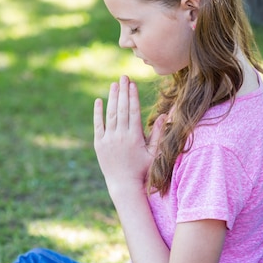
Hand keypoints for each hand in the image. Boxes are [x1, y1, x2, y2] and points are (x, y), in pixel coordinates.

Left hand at [93, 75, 165, 192]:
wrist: (123, 185)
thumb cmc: (143, 169)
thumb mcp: (154, 152)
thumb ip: (158, 133)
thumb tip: (164, 115)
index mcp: (135, 137)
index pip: (133, 111)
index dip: (133, 96)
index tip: (133, 83)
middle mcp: (120, 136)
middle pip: (122, 109)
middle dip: (123, 91)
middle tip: (123, 77)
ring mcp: (108, 140)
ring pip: (110, 114)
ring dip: (112, 98)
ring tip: (114, 84)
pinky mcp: (99, 144)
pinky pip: (98, 125)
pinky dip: (98, 113)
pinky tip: (99, 101)